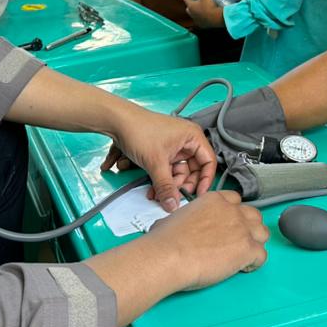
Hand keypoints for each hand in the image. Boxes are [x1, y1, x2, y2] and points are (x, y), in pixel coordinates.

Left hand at [102, 104, 219, 208]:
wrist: (117, 122)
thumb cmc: (139, 130)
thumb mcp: (156, 162)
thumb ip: (166, 186)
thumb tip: (173, 204)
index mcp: (192, 137)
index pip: (208, 162)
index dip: (205, 180)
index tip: (198, 194)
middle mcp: (186, 141)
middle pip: (192, 170)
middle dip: (181, 185)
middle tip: (172, 196)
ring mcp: (173, 146)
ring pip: (177, 172)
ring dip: (168, 185)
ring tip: (156, 194)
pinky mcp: (162, 152)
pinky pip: (166, 170)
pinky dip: (160, 180)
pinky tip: (150, 188)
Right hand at [147, 191, 268, 286]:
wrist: (169, 256)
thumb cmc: (165, 241)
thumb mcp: (172, 219)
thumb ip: (184, 218)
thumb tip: (174, 226)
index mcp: (214, 200)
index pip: (235, 201)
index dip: (234, 214)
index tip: (229, 225)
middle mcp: (231, 211)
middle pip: (253, 216)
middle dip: (248, 228)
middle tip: (237, 242)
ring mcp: (242, 229)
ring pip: (262, 233)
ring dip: (255, 244)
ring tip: (242, 256)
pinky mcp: (248, 249)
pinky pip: (262, 256)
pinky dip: (254, 264)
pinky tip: (242, 268)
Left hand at [183, 0, 224, 28]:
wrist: (215, 19)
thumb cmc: (209, 7)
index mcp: (190, 5)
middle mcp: (191, 13)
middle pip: (188, 8)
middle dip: (191, 5)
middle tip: (196, 1)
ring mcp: (196, 20)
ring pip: (193, 15)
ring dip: (196, 12)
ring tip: (202, 8)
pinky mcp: (201, 24)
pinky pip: (200, 20)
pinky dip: (202, 18)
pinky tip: (206, 15)